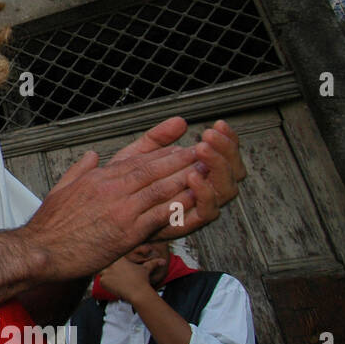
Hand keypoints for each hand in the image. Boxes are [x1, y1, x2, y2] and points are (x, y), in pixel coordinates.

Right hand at [18, 140, 201, 283]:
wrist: (40, 250)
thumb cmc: (49, 225)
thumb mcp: (61, 188)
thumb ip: (80, 170)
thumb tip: (93, 156)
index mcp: (98, 177)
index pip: (136, 160)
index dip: (162, 153)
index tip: (179, 148)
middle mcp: (111, 188)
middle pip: (154, 169)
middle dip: (181, 159)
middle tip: (204, 152)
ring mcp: (121, 209)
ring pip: (161, 188)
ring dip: (186, 178)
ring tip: (207, 170)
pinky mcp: (127, 232)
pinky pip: (159, 216)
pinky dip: (179, 206)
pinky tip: (195, 200)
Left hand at [97, 256, 154, 305]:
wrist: (138, 292)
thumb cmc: (142, 280)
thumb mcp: (146, 269)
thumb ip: (153, 263)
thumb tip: (163, 261)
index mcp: (119, 258)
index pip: (110, 255)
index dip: (110, 258)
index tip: (113, 263)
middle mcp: (110, 263)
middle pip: (104, 263)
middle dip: (107, 267)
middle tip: (112, 272)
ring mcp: (105, 272)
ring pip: (101, 272)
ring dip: (105, 275)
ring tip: (114, 280)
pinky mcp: (102, 281)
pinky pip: (101, 281)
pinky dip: (105, 284)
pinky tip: (114, 286)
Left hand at [108, 117, 245, 238]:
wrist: (110, 218)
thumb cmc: (125, 187)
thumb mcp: (138, 157)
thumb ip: (157, 139)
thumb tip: (179, 121)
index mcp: (199, 172)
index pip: (226, 154)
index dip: (228, 139)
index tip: (218, 124)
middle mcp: (206, 190)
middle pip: (235, 171)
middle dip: (226, 150)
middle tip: (209, 135)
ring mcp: (199, 207)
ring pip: (227, 188)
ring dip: (217, 167)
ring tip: (202, 149)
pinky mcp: (189, 222)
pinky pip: (208, 211)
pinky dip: (204, 193)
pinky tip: (193, 176)